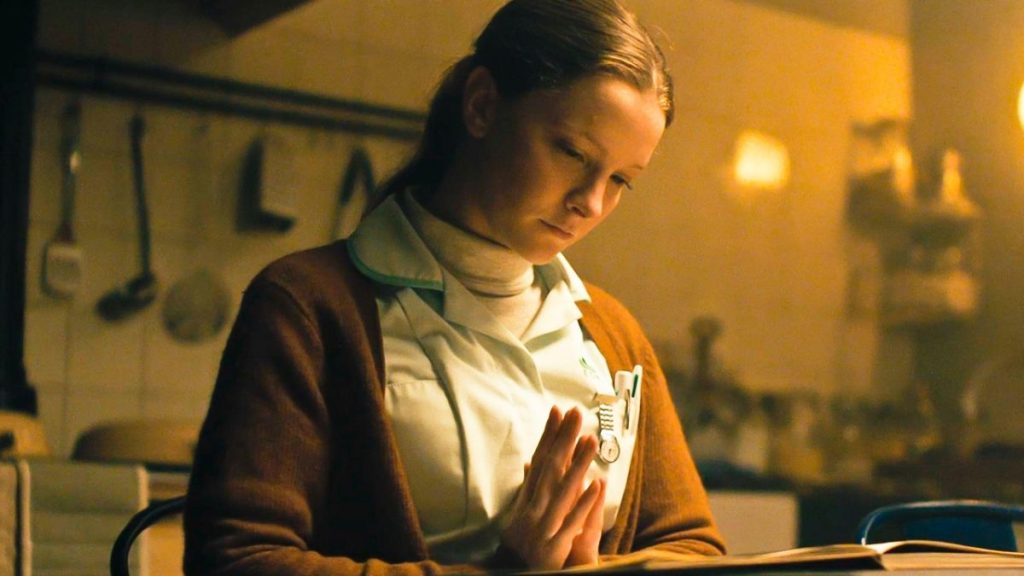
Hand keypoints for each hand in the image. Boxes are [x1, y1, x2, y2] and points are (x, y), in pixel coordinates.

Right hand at [501, 406, 604, 569]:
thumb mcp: (521, 515)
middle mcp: (532, 508)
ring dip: (577, 464)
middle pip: (550, 468)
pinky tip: (597, 484)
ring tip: (591, 440)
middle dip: (564, 439)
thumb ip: (529, 489)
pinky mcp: (553, 546)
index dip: (549, 435)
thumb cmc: (522, 546)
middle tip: (578, 412)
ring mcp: (542, 526)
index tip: (559, 410)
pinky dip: (583, 503)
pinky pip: (571, 522)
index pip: (539, 460)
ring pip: (562, 490)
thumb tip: (529, 462)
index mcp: (527, 500)